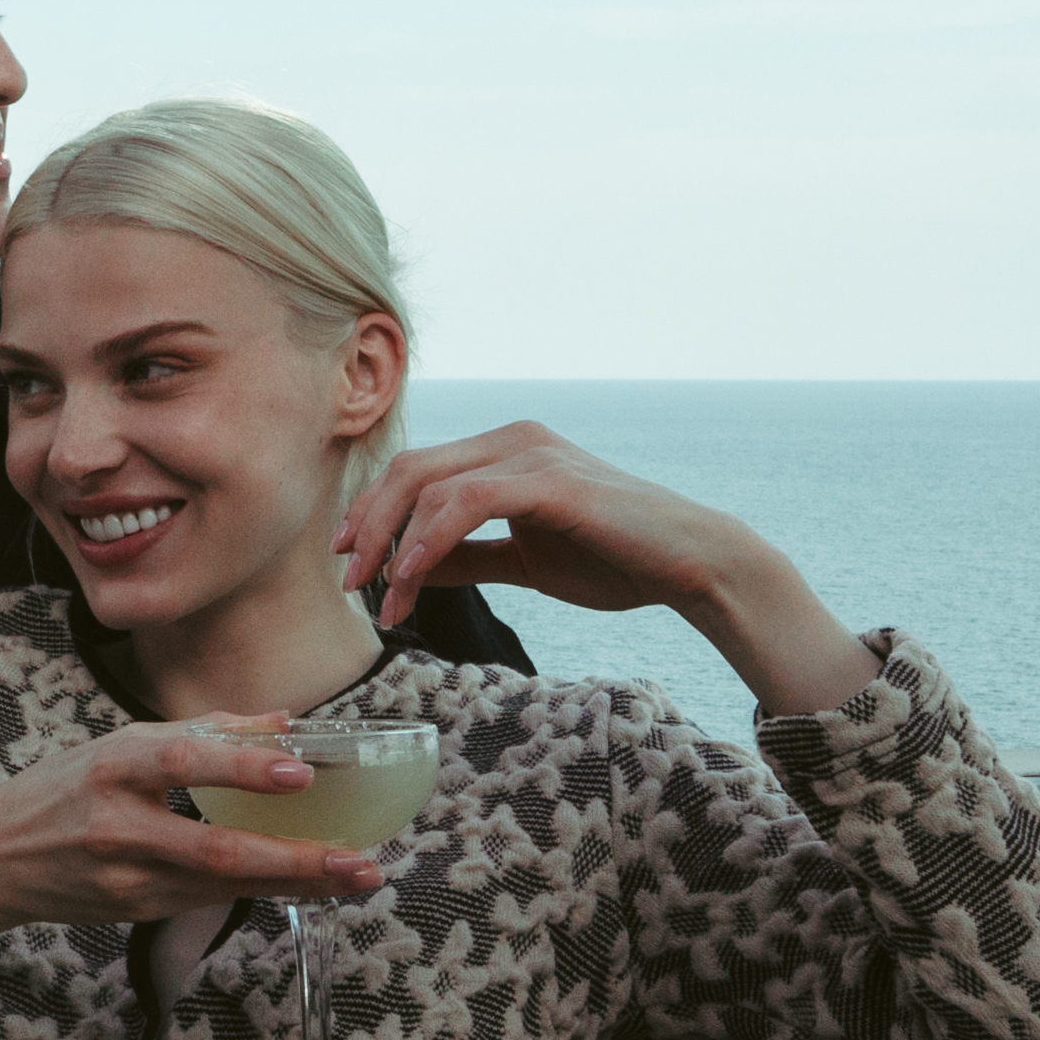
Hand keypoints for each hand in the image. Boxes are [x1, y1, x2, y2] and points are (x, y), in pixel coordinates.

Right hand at [0, 718, 385, 990]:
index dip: (242, 766)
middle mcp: (118, 826)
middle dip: (294, 860)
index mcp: (113, 765)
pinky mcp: (134, 913)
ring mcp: (126, 879)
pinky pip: (208, 900)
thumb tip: (284, 724)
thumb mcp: (121, 743)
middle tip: (357, 859)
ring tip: (352, 875)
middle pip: (215, 850)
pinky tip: (304, 882)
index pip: (183, 761)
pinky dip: (259, 889)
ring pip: (222, 887)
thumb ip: (202, 732)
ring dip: (294, 883)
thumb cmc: (65, 789)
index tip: (300, 768)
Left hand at [336, 422, 877, 715]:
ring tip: (383, 601)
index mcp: (503, 450)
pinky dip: (430, 540)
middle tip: (349, 582)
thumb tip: (405, 569)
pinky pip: (467, 502)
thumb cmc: (614, 561)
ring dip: (393, 546)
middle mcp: (511, 439)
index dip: (371, 513)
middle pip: (408, 471)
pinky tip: (413, 579)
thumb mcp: (523, 561)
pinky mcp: (550, 479)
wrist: (692, 565)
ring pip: (428, 485)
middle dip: (368, 528)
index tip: (347, 561)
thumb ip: (466, 557)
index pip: (414, 471)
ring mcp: (531, 453)